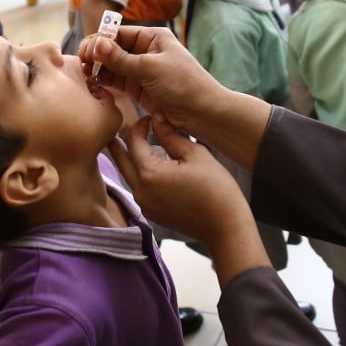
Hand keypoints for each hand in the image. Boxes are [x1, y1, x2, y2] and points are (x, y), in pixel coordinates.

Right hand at [81, 26, 272, 171]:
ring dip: (98, 68)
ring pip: (112, 65)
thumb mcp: (150, 68)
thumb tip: (97, 44)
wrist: (202, 112)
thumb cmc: (183, 84)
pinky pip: (117, 80)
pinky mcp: (139, 87)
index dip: (100, 41)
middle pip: (113, 48)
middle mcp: (145, 50)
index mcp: (152, 37)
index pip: (118, 33)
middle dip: (96, 54)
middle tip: (82, 63)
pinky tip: (93, 82)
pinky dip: (105, 81)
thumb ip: (121, 59)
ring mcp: (141, 70)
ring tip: (85, 74)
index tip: (85, 51)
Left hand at [110, 117, 250, 242]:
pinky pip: (139, 189)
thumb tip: (157, 120)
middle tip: (126, 127)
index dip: (139, 126)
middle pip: (120, 159)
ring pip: (129, 175)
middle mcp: (140, 191)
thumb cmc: (216, 189)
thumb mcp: (196, 154)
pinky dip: (142, 175)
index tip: (149, 119)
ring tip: (143, 144)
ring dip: (132, 159)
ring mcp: (144, 204)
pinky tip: (156, 167)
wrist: (225, 226)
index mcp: (149, 173)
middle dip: (122, 141)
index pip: (133, 142)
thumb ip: (171, 136)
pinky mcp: (152, 213)